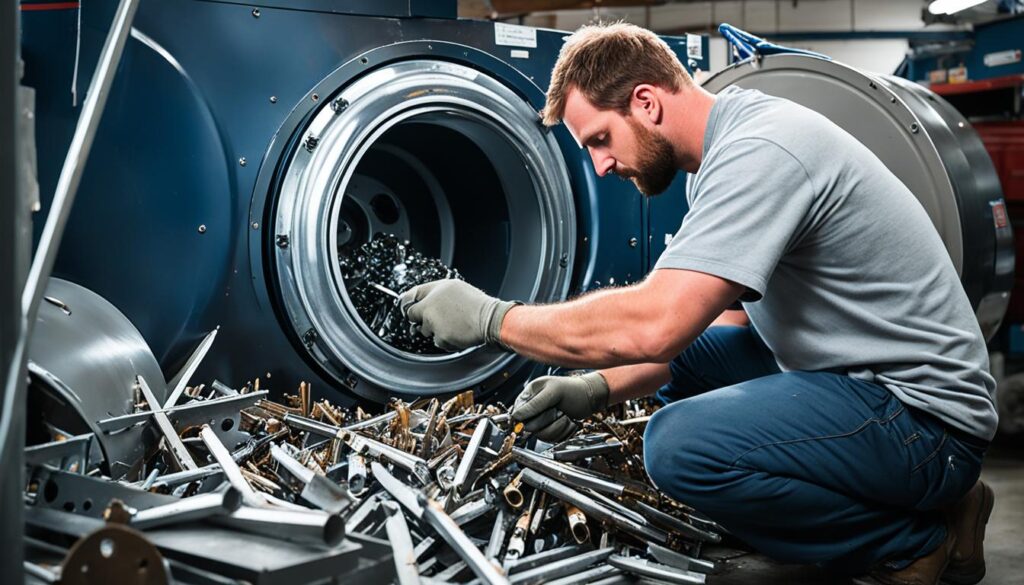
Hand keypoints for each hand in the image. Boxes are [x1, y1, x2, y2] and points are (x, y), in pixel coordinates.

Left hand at [399, 280, 517, 351]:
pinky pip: (438, 341)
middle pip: (412, 314)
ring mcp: (434, 321)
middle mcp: (431, 303)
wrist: (490, 319)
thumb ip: (439, 295)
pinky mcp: (440, 336)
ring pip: (425, 330)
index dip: (408, 302)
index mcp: (437, 288)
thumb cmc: (478, 305)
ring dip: (435, 330)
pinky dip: (446, 340)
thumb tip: (426, 303)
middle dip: (420, 319)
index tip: (407, 308)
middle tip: (433, 321)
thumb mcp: (458, 289)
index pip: (411, 294)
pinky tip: (457, 333)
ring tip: (453, 325)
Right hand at [511, 372, 609, 441]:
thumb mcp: (554, 391)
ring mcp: (543, 420)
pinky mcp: (552, 429)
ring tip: (564, 415)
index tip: (533, 418)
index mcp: (530, 394)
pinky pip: (552, 439)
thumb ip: (535, 403)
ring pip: (541, 435)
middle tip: (557, 409)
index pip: (517, 412)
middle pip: (529, 426)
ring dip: (557, 427)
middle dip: (547, 420)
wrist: (591, 398)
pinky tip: (568, 421)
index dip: (524, 418)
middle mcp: (534, 408)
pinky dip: (563, 432)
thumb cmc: (574, 389)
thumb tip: (517, 415)